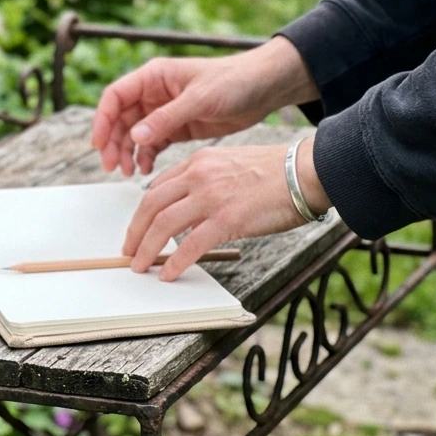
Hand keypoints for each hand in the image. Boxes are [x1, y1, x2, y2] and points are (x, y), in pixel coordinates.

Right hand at [92, 37, 319, 175]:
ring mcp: (164, 112)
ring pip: (133, 134)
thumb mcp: (200, 99)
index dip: (102, 120)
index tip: (99, 143)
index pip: (115, 97)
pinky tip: (146, 170)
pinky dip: (146, 156)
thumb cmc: (235, 81)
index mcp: (153, 77)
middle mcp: (154, 94)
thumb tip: (134, 136)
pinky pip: (152, 144)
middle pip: (120, 119)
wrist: (266, 88)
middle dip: (112, 142)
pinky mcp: (178, 127)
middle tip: (111, 166)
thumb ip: (166, 118)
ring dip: (127, 152)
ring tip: (127, 172)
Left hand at [121, 138, 330, 280]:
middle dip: (135, 231)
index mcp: (197, 162)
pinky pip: (190, 244)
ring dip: (146, 249)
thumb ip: (205, 182)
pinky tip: (168, 274)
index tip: (138, 228)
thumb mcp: (230, 165)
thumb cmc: (276, 173)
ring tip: (138, 265)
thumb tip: (190, 212)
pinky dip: (175, 262)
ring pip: (163, 224)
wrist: (307, 171)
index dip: (143, 212)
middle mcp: (198, 175)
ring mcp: (210, 197)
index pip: (157, 187)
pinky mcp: (227, 218)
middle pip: (150, 205)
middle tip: (128, 250)